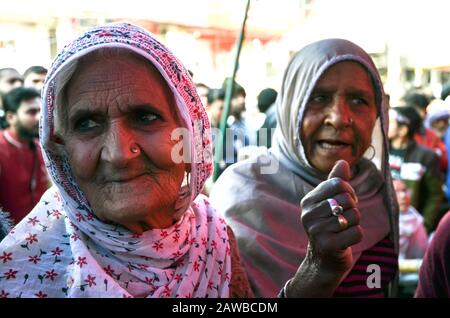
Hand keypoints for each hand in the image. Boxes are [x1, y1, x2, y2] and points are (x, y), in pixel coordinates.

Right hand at [300, 160, 362, 274]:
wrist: (323, 259)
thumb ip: (335, 181)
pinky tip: (345, 240)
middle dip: (353, 208)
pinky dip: (356, 236)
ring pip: (354, 216)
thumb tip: (343, 161)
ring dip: (355, 223)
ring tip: (343, 230)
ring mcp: (317, 231)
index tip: (345, 202)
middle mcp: (308, 214)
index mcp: (308, 201)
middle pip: (348, 199)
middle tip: (344, 218)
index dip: (349, 191)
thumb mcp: (329, 202)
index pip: (339, 183)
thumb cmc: (330, 225)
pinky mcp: (328, 245)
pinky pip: (357, 232)